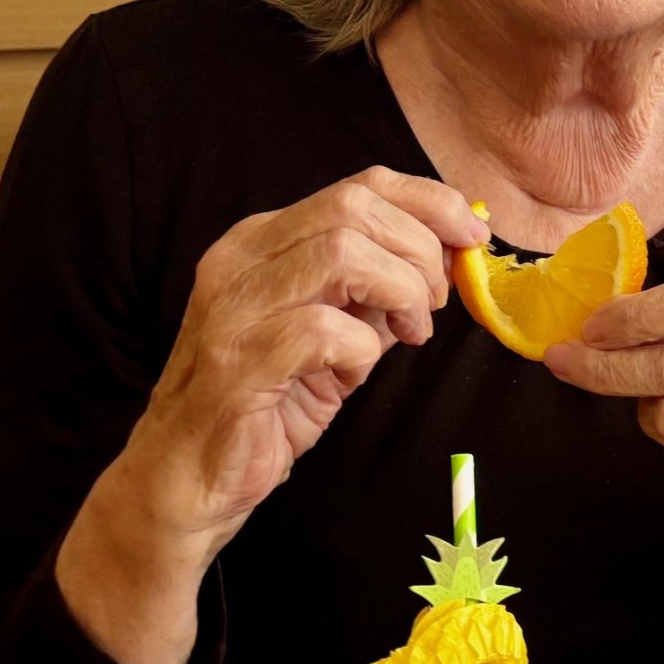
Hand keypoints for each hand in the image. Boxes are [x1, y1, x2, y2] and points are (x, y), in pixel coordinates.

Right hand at [59, 166, 483, 663]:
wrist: (189, 477)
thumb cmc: (270, 402)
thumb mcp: (338, 333)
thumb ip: (381, 291)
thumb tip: (453, 256)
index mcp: (264, 241)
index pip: (359, 186)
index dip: (431, 203)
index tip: (473, 238)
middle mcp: (241, 260)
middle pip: (355, 210)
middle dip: (420, 252)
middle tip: (433, 305)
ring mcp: (233, 307)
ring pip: (343, 254)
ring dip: (399, 293)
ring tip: (406, 334)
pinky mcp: (237, 361)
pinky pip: (324, 330)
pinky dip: (362, 350)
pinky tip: (352, 376)